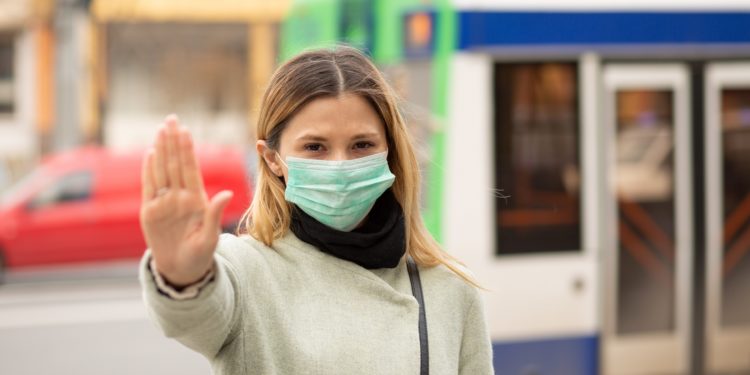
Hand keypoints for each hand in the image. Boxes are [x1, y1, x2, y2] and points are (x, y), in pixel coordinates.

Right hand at [140, 115, 232, 286]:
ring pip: (162, 171)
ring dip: (161, 150)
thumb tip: (224, 194)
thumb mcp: (210, 237)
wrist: (181, 270)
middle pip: (175, 164)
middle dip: (173, 141)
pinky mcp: (150, 211)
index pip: (190, 169)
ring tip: (161, 130)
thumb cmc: (200, 254)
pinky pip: (149, 187)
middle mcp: (179, 197)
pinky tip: (150, 154)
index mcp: (196, 200)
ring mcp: (164, 202)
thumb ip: (215, 214)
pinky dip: (149, 170)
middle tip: (171, 119)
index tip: (185, 131)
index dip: (187, 150)